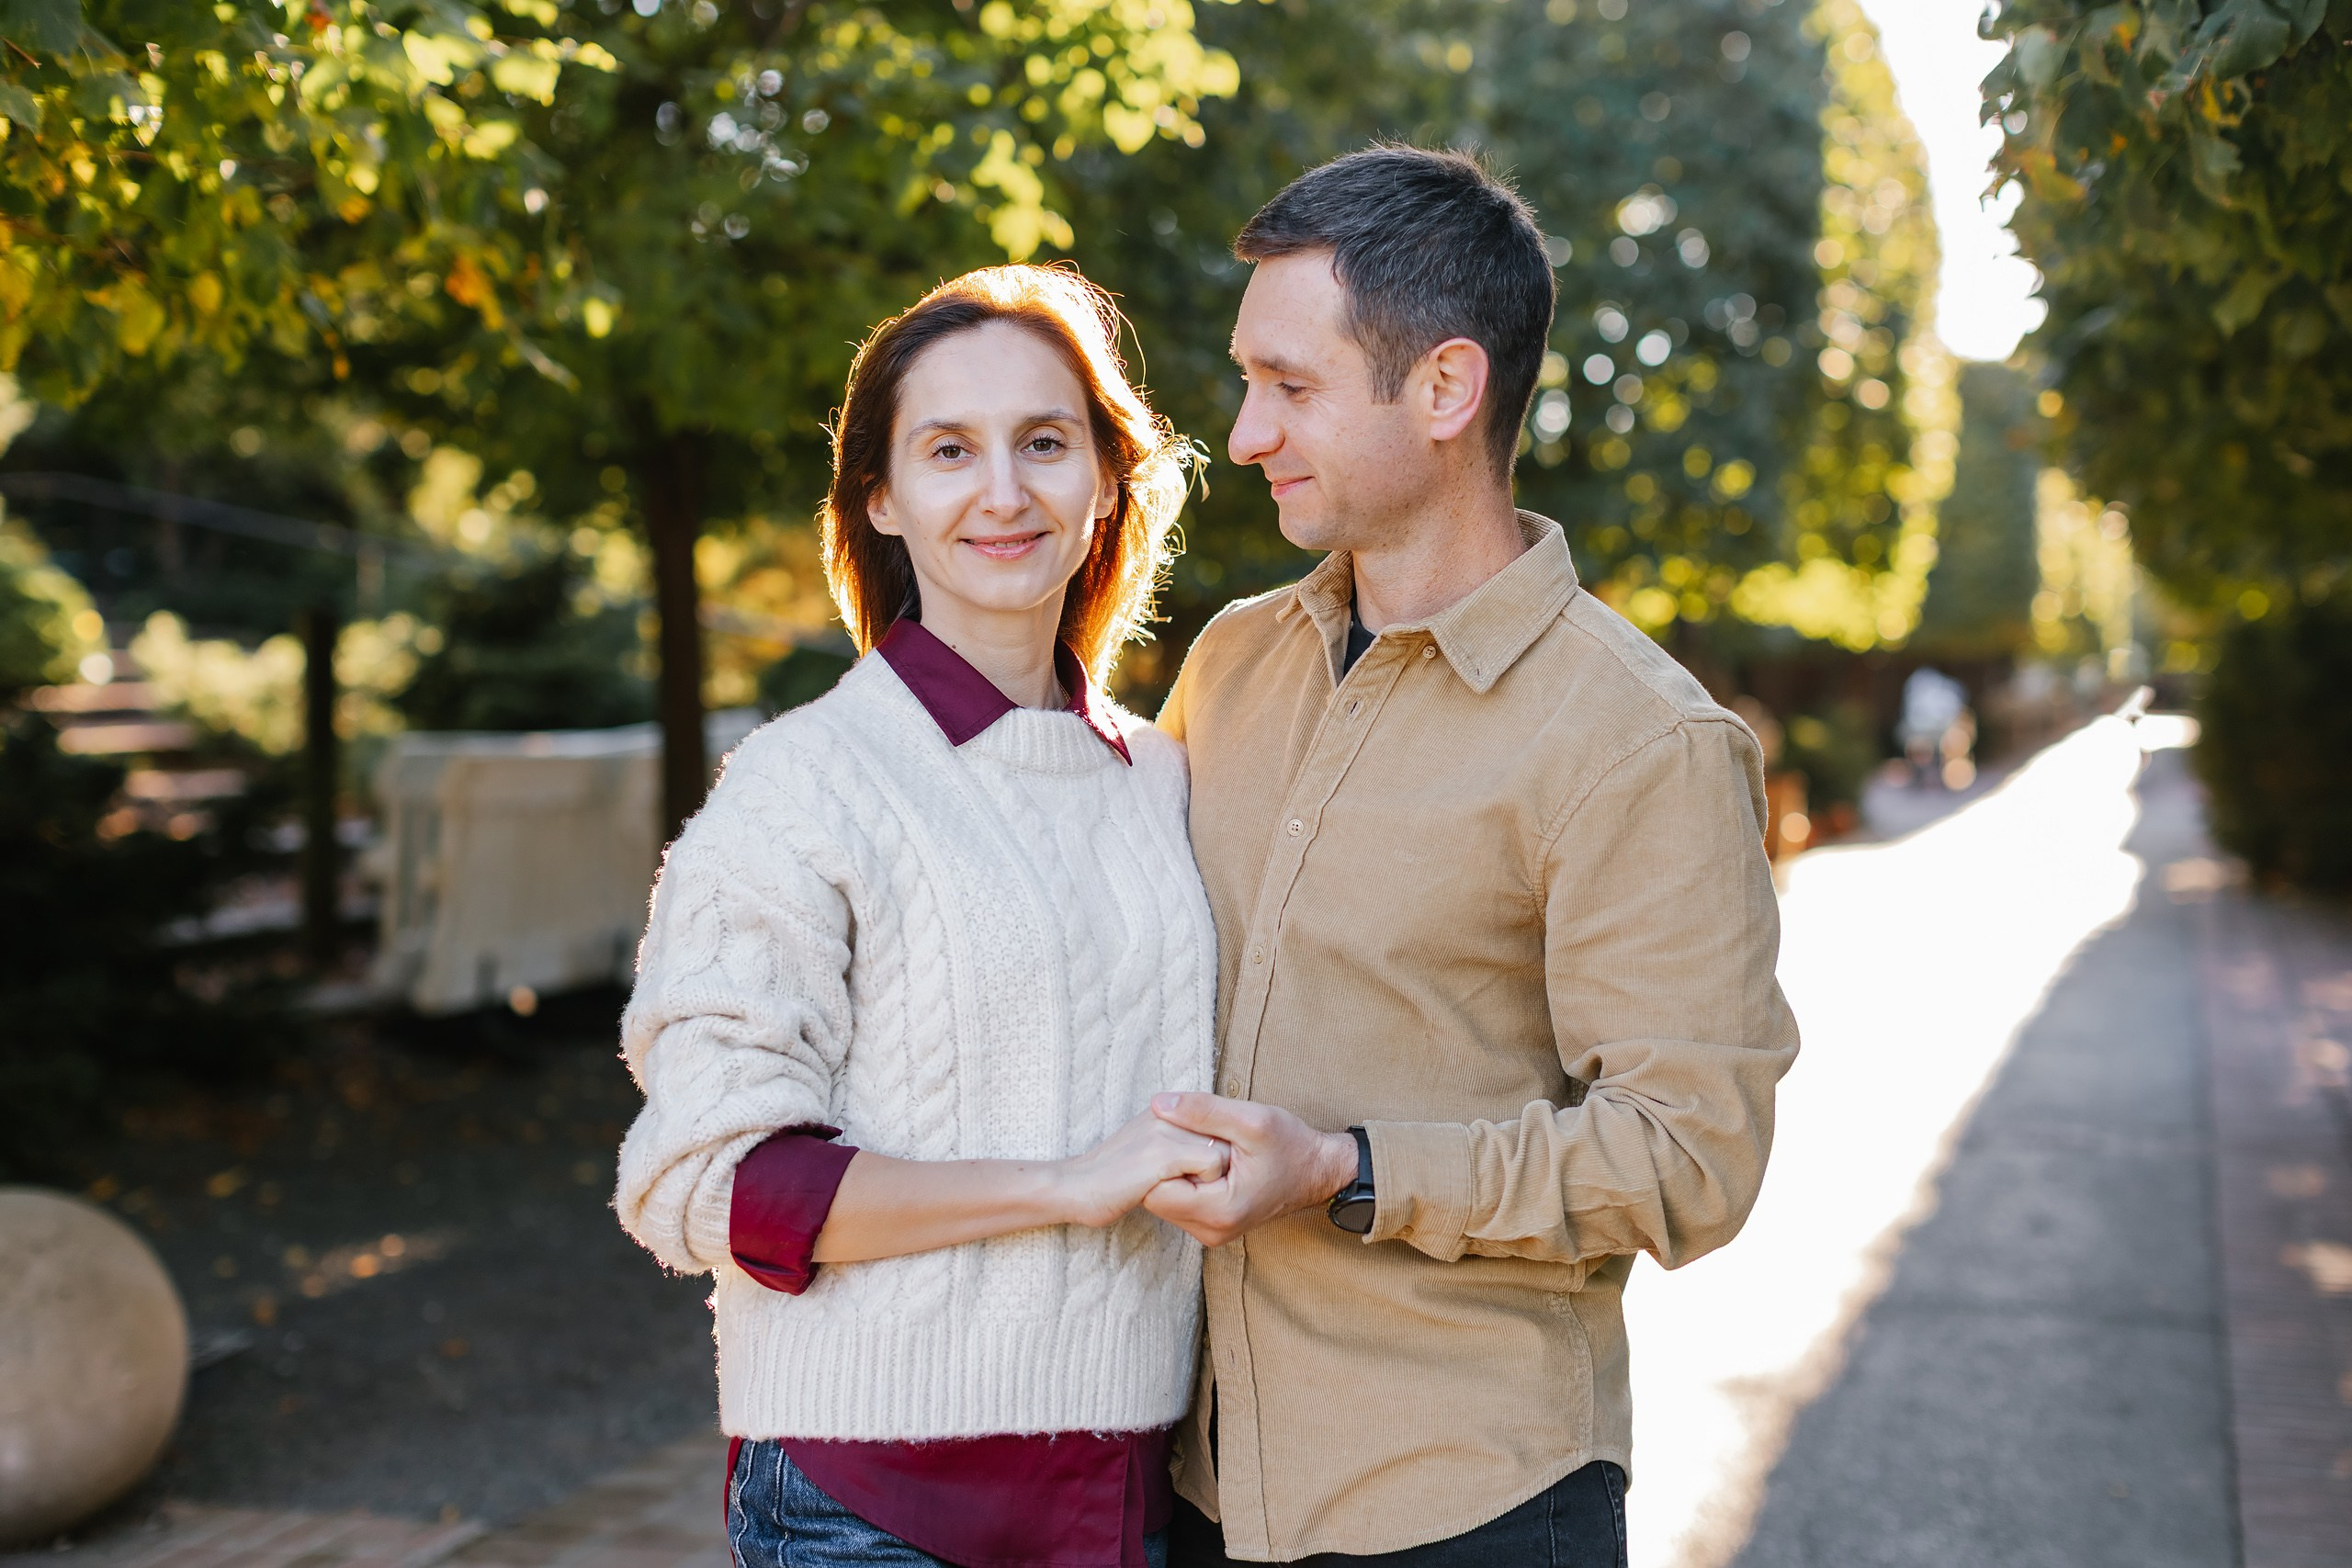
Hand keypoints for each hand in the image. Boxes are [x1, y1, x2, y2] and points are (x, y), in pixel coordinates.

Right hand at [1054, 1109, 1229, 1228]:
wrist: (1076, 1187)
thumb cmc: (1114, 1178)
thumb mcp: (1147, 1148)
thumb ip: (1175, 1139)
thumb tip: (1211, 1147)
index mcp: (1165, 1109)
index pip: (1216, 1123)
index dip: (1217, 1151)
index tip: (1195, 1172)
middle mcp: (1168, 1111)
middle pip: (1225, 1136)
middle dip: (1219, 1162)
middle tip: (1189, 1182)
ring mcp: (1165, 1130)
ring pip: (1224, 1150)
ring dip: (1213, 1176)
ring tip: (1180, 1187)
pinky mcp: (1164, 1153)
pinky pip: (1212, 1165)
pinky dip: (1206, 1183)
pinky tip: (1178, 1191)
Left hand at [1140, 1093, 1357, 1248]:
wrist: (1317, 1171)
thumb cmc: (1291, 1145)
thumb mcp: (1251, 1119)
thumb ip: (1203, 1111)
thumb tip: (1158, 1103)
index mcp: (1220, 1210)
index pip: (1154, 1190)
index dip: (1156, 1158)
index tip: (1173, 1133)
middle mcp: (1211, 1231)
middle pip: (1155, 1197)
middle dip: (1161, 1165)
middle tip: (1183, 1135)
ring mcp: (1211, 1233)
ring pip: (1164, 1201)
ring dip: (1171, 1172)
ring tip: (1194, 1146)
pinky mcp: (1211, 1226)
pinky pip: (1178, 1203)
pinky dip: (1182, 1180)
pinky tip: (1198, 1159)